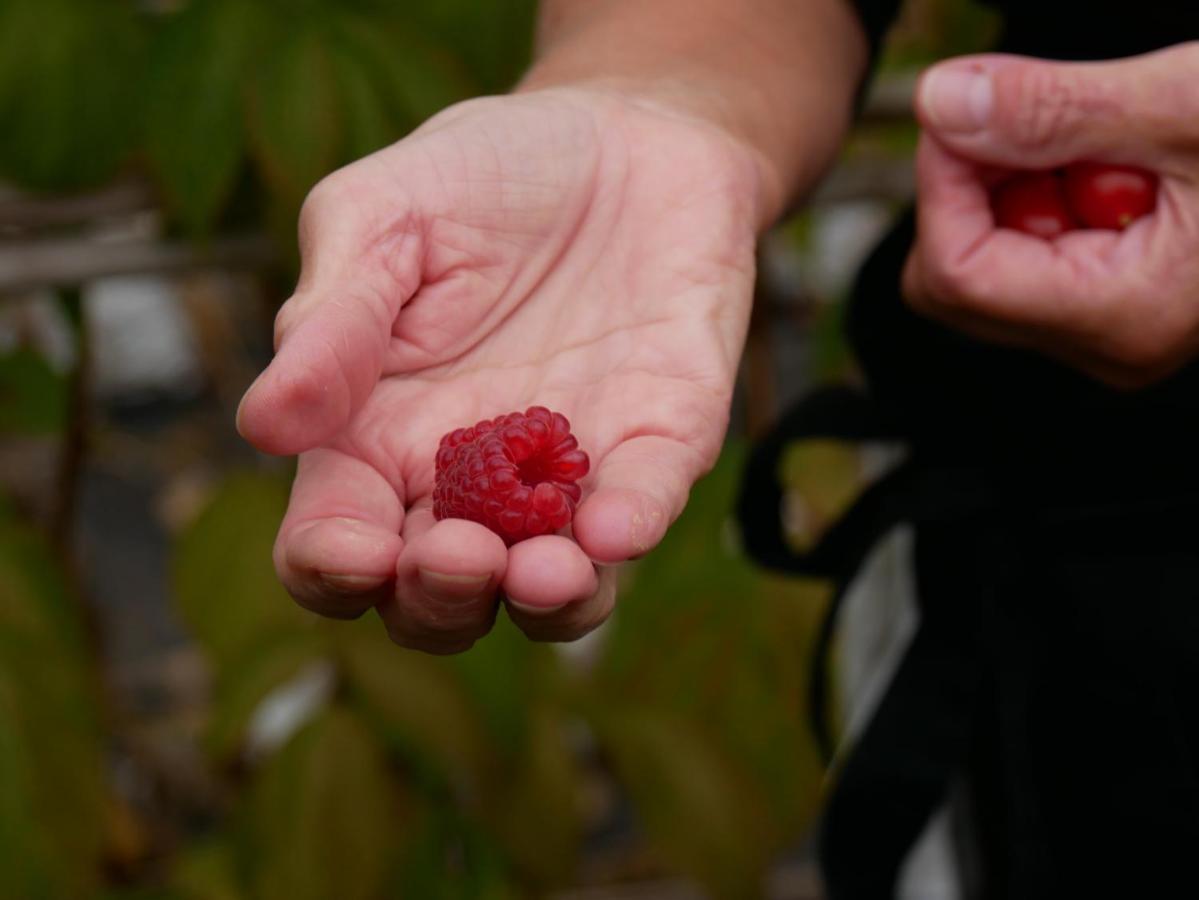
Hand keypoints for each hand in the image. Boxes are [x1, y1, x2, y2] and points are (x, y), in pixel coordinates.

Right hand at [236, 88, 761, 651]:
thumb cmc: (479, 177)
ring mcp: (568, 474)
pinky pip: (646, 504)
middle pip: (440, 597)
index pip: (335, 542)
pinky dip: (632, 525)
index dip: (335, 569)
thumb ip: (330, 319)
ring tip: (540, 571)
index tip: (356, 554)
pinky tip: (616, 525)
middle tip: (457, 552)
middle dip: (442, 599)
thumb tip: (262, 426)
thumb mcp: (379, 219)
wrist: (619, 138)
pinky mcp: (660, 441)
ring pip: (549, 592)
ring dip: (544, 602)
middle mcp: (469, 482)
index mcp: (376, 437)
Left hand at [903, 42, 1198, 387]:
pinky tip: (1109, 158)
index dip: (943, 183)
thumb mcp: (1185, 104)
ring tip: (1099, 136)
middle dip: (975, 188)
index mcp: (1121, 317)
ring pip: (987, 264)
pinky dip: (1046, 193)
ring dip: (1014, 186)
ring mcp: (1108, 325)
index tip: (967, 109)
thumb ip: (1053, 110)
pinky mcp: (1114, 296)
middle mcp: (1105, 341)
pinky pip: (1032, 253)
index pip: (956, 273)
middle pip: (956, 281)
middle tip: (1033, 115)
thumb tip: (941, 102)